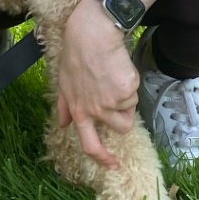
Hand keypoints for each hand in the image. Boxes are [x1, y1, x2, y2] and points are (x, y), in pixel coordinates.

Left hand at [57, 0, 140, 167]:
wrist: (92, 35)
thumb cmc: (76, 54)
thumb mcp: (63, 83)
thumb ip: (65, 106)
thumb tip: (64, 124)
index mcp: (79, 112)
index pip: (90, 144)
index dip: (103, 158)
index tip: (113, 165)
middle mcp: (96, 111)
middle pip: (121, 128)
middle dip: (124, 118)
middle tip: (120, 99)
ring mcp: (112, 102)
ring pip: (130, 109)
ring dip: (127, 97)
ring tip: (114, 77)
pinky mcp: (126, 90)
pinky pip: (134, 93)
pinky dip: (130, 82)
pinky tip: (118, 68)